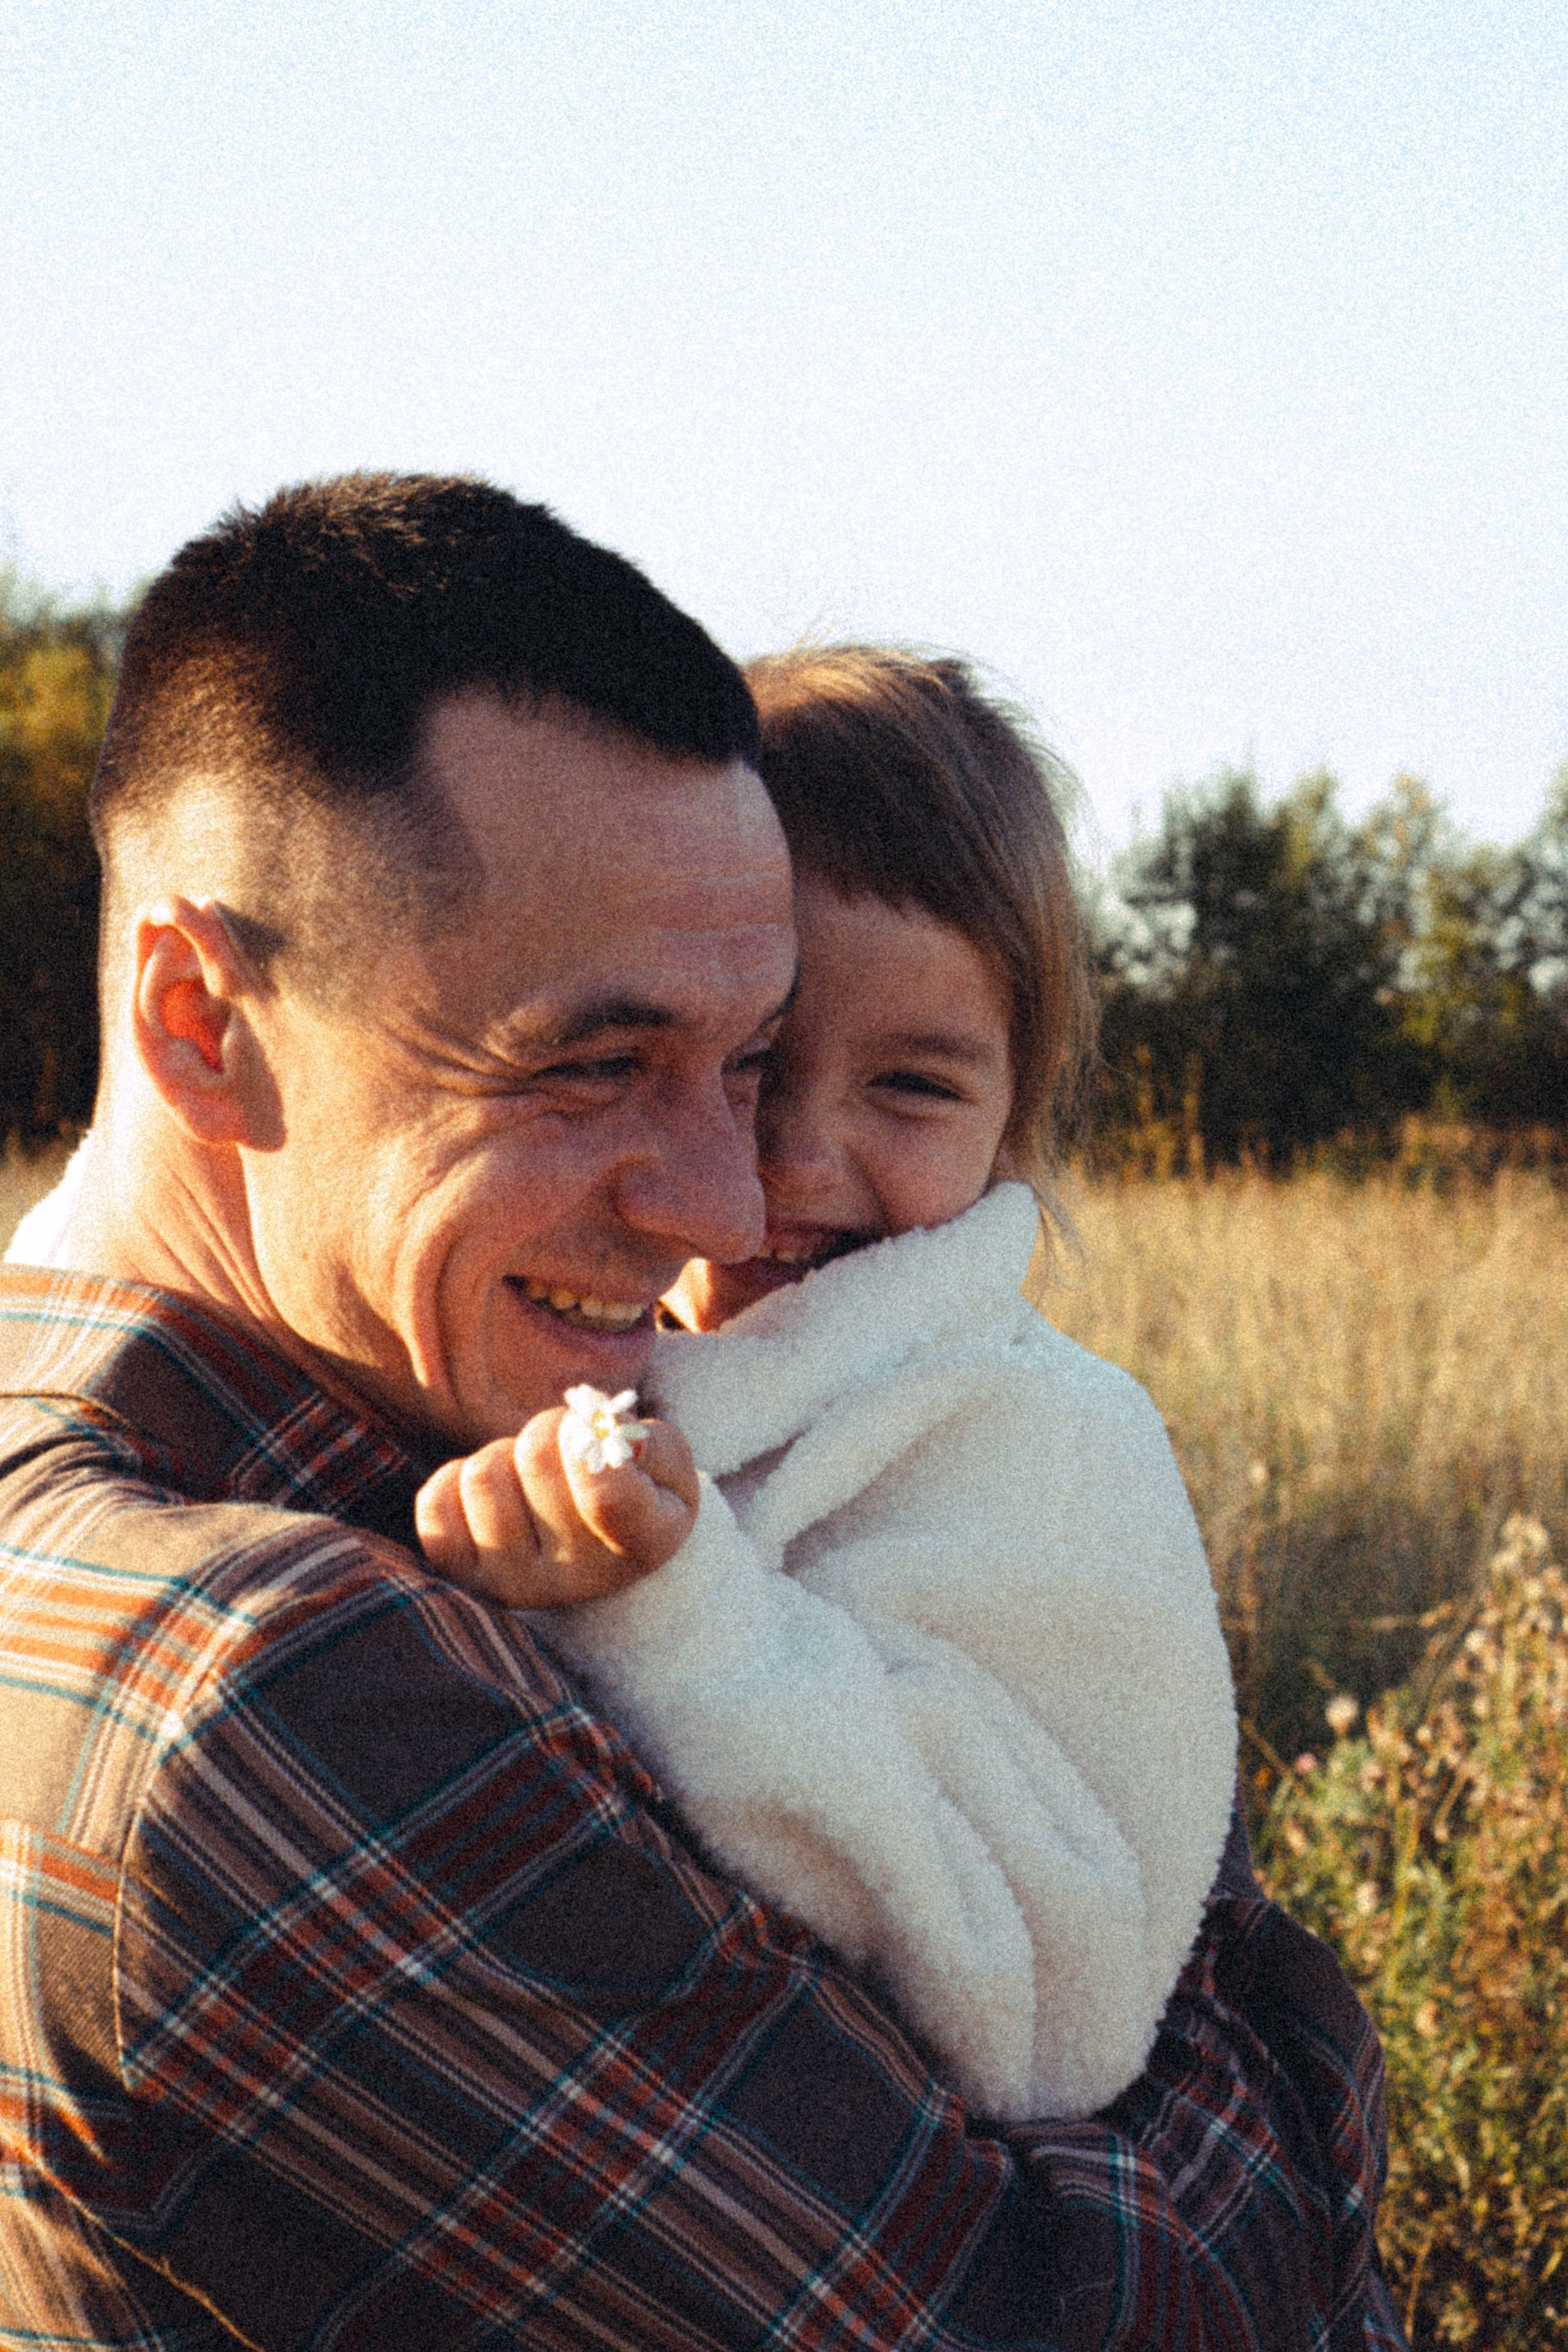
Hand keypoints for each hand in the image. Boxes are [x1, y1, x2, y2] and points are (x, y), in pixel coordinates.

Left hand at [415, 1404, 698, 1608]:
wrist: (592, 1553)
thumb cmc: (635, 1493)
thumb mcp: (668, 1466)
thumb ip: (653, 1443)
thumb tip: (602, 1431)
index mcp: (639, 1548)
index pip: (606, 1494)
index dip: (592, 1439)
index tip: (596, 1431)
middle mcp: (572, 1580)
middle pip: (535, 1457)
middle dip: (549, 1429)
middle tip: (564, 1447)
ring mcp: (510, 1584)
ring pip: (483, 1475)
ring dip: (504, 1455)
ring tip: (530, 1477)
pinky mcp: (460, 1576)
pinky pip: (435, 1502)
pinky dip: (457, 1479)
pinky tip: (495, 1496)